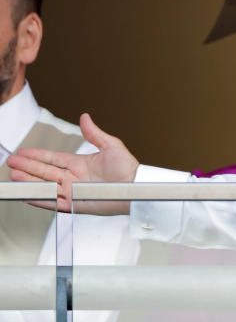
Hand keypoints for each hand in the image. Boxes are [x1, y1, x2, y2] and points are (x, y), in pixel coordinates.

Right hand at [6, 113, 137, 214]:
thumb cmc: (128, 168)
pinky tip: (27, 194)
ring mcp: (74, 192)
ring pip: (46, 186)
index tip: (23, 153)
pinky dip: (40, 199)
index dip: (37, 156)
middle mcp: (74, 178)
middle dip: (27, 167)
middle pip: (45, 172)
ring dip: (29, 182)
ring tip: (14, 176)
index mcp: (80, 164)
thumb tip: (85, 117)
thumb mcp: (111, 146)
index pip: (53, 159)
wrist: (137, 186)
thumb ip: (94, 133)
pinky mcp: (76, 204)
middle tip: (10, 163)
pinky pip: (54, 202)